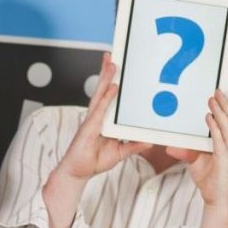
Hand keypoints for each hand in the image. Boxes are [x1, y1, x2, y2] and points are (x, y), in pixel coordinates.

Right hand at [53, 53, 150, 182]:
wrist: (78, 172)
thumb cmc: (94, 161)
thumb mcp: (121, 152)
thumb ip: (133, 145)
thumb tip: (149, 141)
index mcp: (104, 120)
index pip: (109, 97)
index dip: (112, 82)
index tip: (118, 68)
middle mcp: (97, 116)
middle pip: (103, 90)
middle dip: (107, 72)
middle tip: (113, 56)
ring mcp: (92, 120)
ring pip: (100, 95)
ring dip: (106, 78)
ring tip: (112, 63)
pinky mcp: (89, 127)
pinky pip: (100, 109)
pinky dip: (107, 98)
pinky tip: (113, 87)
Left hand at [181, 85, 227, 208]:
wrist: (216, 199)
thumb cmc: (209, 180)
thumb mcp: (194, 162)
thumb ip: (186, 152)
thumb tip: (169, 147)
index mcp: (227, 143)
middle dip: (226, 102)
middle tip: (219, 88)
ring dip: (221, 112)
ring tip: (213, 99)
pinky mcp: (226, 161)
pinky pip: (220, 141)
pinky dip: (215, 129)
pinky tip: (209, 119)